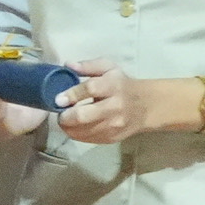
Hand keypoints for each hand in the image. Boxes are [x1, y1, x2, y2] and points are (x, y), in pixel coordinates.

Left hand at [51, 66, 204, 145]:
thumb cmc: (122, 84)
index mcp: (114, 86)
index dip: (71, 95)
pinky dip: (76, 134)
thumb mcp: (109, 68)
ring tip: (65, 119)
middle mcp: (115, 107)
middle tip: (60, 112)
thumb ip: (88, 66)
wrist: (146, 107)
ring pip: (83, 131)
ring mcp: (114, 126)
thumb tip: (68, 65)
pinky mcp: (111, 138)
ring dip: (68, 127)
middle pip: (83, 116)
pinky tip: (74, 126)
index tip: (58, 99)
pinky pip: (87, 139)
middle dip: (65, 116)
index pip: (90, 89)